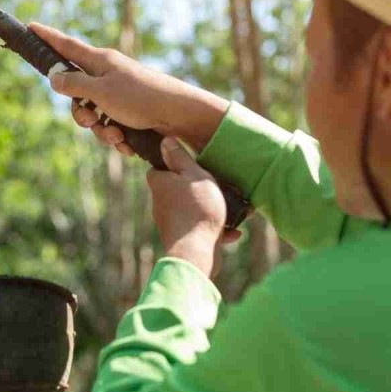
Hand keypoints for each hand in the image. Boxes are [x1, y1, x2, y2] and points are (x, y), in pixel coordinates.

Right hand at [29, 22, 229, 155]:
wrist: (179, 115)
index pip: (66, 45)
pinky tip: (128, 143)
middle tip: (92, 120)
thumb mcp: (100, 91)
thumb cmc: (140, 97)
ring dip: (101, 131)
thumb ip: (74, 84)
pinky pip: (111, 127)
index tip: (31, 26)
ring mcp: (120, 94)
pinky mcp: (130, 112)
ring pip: (94, 115)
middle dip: (81, 113)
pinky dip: (117, 137)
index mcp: (100, 61)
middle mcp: (108, 75)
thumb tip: (54, 77)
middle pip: (77, 92)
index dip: (47, 37)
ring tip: (117, 136)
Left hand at [147, 137, 240, 276]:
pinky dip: (216, 229)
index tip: (191, 165)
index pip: (158, 169)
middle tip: (218, 187)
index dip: (173, 164)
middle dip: (197, 189)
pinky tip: (232, 232)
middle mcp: (161, 204)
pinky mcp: (183, 239)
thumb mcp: (194, 175)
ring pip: (192, 210)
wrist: (195, 251)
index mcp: (160, 184)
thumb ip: (180, 158)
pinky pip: (200, 229)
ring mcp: (171, 223)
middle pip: (177, 189)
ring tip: (232, 210)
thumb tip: (165, 140)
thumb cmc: (196, 209)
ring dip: (211, 209)